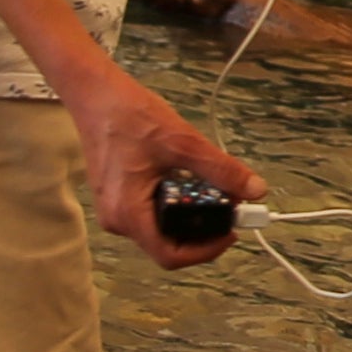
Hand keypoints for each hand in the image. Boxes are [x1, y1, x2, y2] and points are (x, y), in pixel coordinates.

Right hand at [69, 71, 254, 268]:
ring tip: (214, 192)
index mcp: (128, 213)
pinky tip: (191, 182)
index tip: (231, 231)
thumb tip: (255, 190)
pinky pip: (153, 213)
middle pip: (168, 244)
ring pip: (162, 229)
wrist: (96, 95)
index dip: (206, 250)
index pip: (170, 256)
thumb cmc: (129, 116)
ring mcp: (116, 209)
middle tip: (230, 208)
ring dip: (191, 216)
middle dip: (203, 229)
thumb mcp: (183, 143)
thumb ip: (221, 170)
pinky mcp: (119, 197)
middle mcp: (117, 219)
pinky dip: (177, 203)